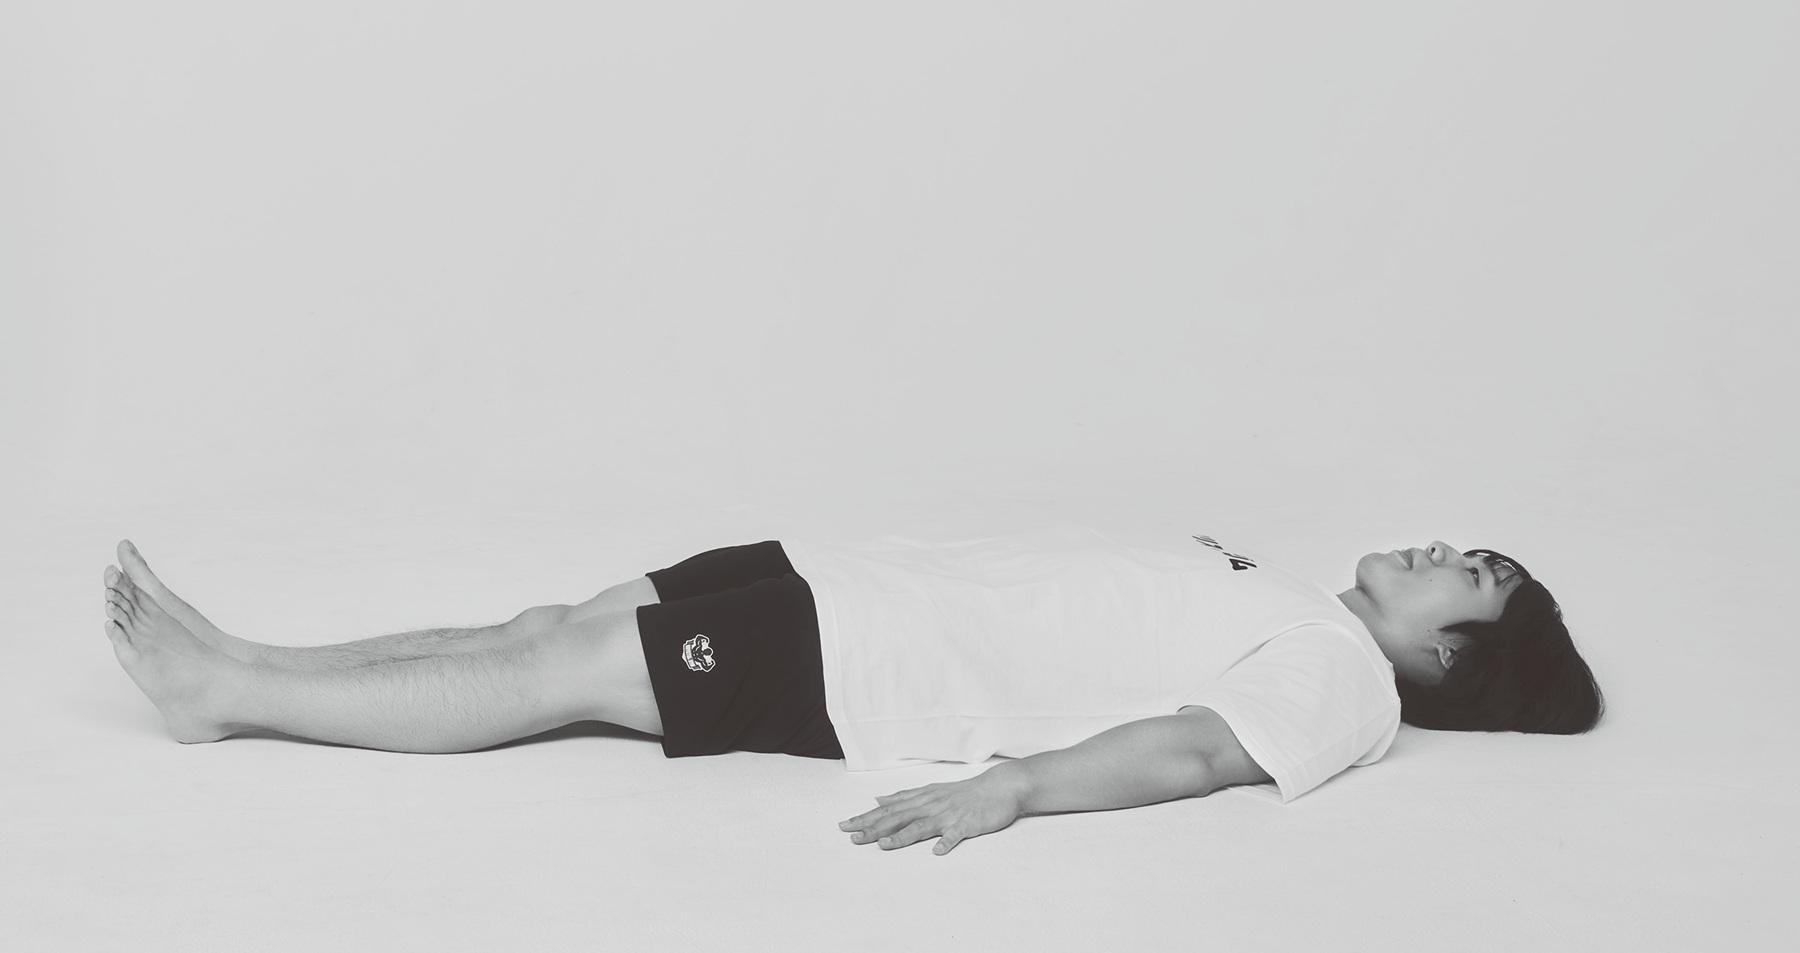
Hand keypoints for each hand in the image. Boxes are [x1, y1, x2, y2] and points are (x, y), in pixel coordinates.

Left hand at [838, 766, 1027, 854]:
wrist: (1000, 787)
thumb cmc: (964, 793)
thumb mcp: (931, 791)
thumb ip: (904, 797)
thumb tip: (878, 799)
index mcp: (922, 798)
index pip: (889, 809)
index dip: (867, 817)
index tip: (845, 826)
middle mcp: (931, 805)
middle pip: (899, 817)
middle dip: (874, 828)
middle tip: (852, 837)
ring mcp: (949, 814)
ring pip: (922, 825)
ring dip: (902, 836)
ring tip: (883, 845)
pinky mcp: (968, 823)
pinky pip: (956, 834)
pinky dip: (946, 842)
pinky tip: (937, 852)